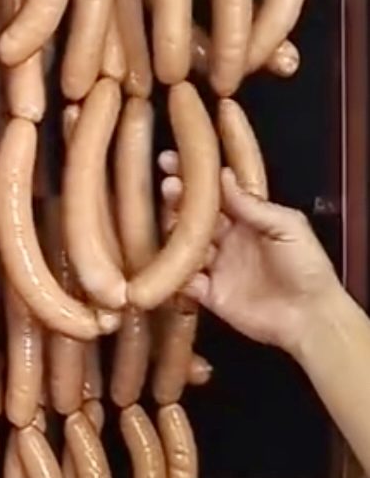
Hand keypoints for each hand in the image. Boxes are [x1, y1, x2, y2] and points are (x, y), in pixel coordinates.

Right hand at [160, 154, 340, 355]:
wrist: (309, 316)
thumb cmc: (307, 267)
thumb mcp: (287, 225)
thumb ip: (253, 205)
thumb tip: (224, 176)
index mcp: (249, 220)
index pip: (216, 193)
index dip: (196, 177)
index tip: (174, 161)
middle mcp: (229, 241)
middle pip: (196, 217)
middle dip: (180, 200)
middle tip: (169, 186)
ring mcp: (218, 268)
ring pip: (186, 247)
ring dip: (174, 233)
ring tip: (169, 220)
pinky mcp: (211, 296)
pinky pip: (185, 283)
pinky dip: (175, 274)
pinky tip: (170, 262)